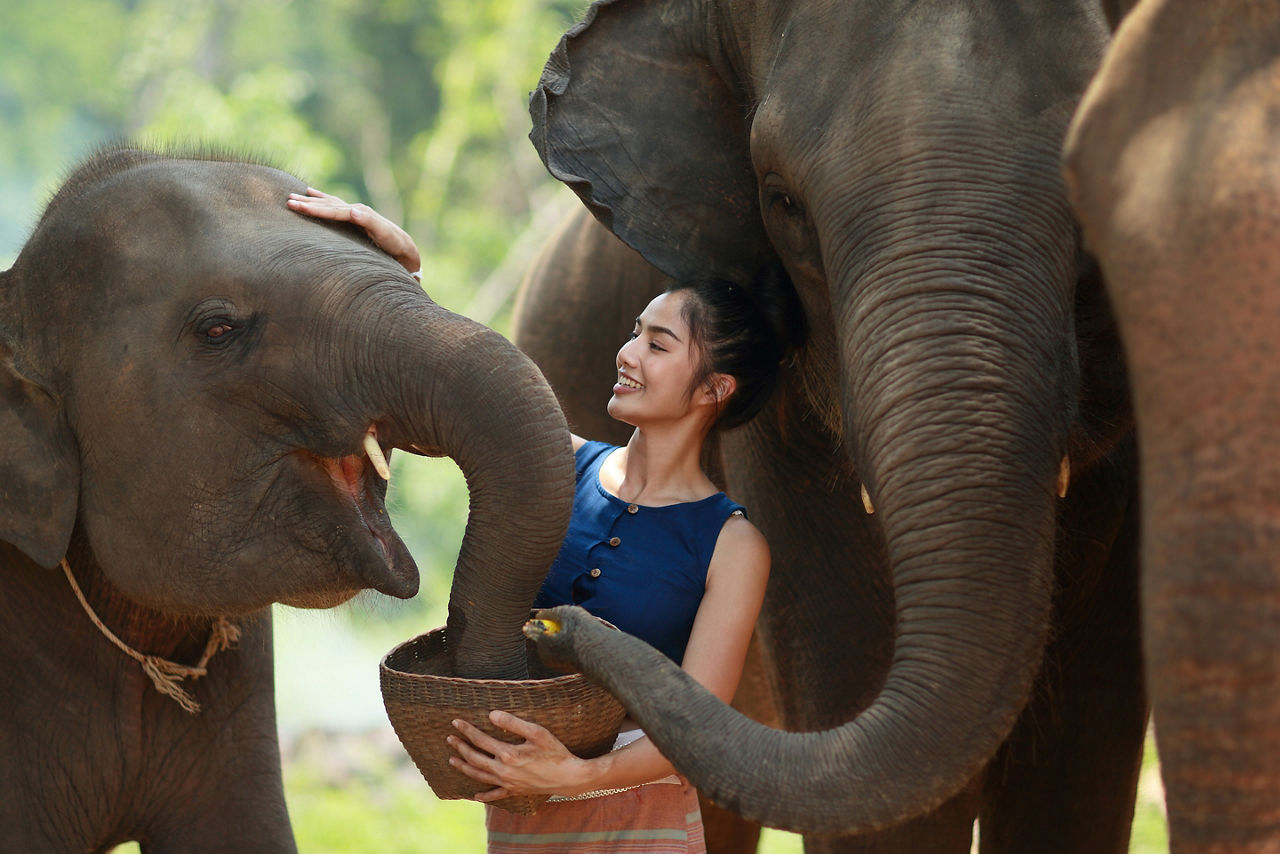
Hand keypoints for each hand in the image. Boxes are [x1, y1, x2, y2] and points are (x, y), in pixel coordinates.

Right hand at [286, 187, 420, 274]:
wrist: (404, 247)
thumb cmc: (394, 243)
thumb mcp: (384, 234)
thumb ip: (369, 221)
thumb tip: (352, 210)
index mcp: (359, 214)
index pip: (333, 210)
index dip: (315, 209)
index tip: (297, 206)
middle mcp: (355, 210)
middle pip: (328, 204)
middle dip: (308, 203)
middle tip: (287, 200)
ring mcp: (354, 213)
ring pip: (328, 203)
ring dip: (312, 199)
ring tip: (295, 195)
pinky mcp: (354, 218)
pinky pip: (334, 206)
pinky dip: (322, 199)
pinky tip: (314, 194)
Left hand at [447, 710, 591, 800]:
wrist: (569, 777)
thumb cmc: (555, 752)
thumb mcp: (537, 732)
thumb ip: (513, 723)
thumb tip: (491, 714)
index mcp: (508, 754)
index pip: (480, 740)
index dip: (467, 730)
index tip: (456, 722)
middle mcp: (504, 770)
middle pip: (475, 758)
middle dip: (461, 747)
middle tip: (449, 738)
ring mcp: (508, 783)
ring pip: (480, 776)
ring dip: (464, 767)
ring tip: (452, 760)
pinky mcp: (515, 791)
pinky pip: (495, 795)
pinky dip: (484, 795)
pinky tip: (475, 795)